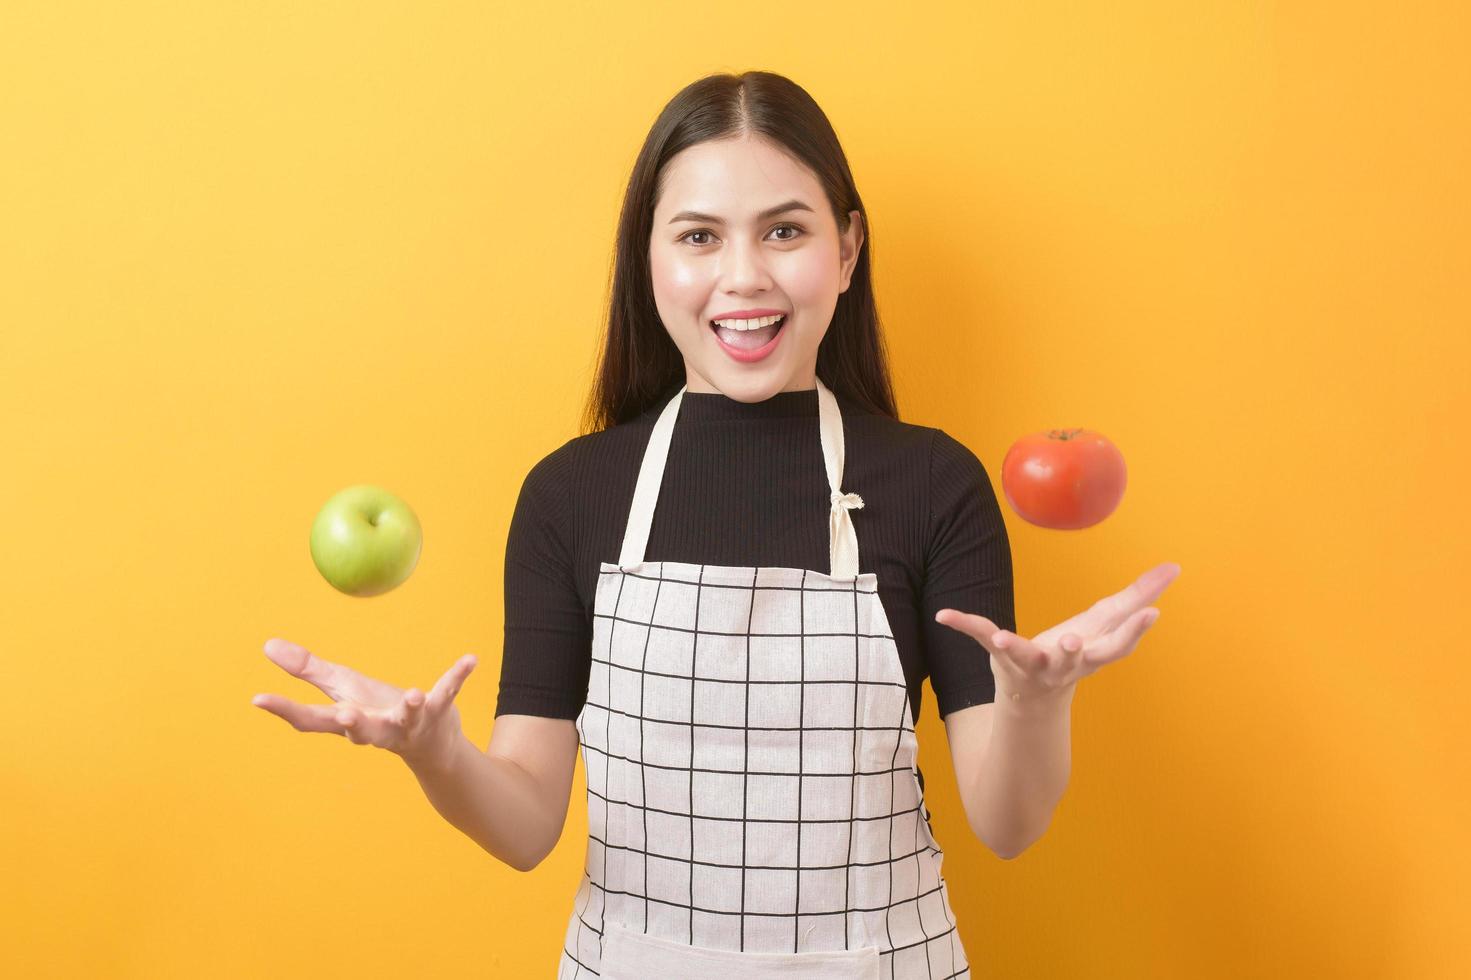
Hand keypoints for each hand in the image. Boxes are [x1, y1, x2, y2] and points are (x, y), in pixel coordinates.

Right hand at [251, 638, 477, 771]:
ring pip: (408, 719)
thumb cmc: (378, 712)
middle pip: (360, 731)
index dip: (285, 710)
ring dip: (411, 708)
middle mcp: (377, 728)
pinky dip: (457, 676)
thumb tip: (267, 645)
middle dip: (352, 725)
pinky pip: (447, 692)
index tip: (258, 699)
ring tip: (415, 695)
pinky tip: (471, 660)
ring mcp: (409, 723)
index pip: (311, 720)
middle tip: (344, 717)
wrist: (431, 745)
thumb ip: (308, 670)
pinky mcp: (438, 711)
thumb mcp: (343, 690)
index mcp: (349, 721)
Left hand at [934, 562, 1180, 704]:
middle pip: (1073, 658)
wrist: (1034, 701)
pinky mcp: (1000, 655)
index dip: (1135, 630)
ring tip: (1006, 642)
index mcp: (1092, 654)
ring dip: (1015, 650)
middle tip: (1076, 643)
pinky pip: (981, 636)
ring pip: (1024, 657)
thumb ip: (1138, 597)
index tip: (1152, 612)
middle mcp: (1063, 663)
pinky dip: (963, 624)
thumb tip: (1176, 567)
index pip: (1118, 645)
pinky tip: (943, 614)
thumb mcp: (1106, 625)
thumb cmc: (1074, 653)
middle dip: (1075, 651)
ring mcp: (1030, 663)